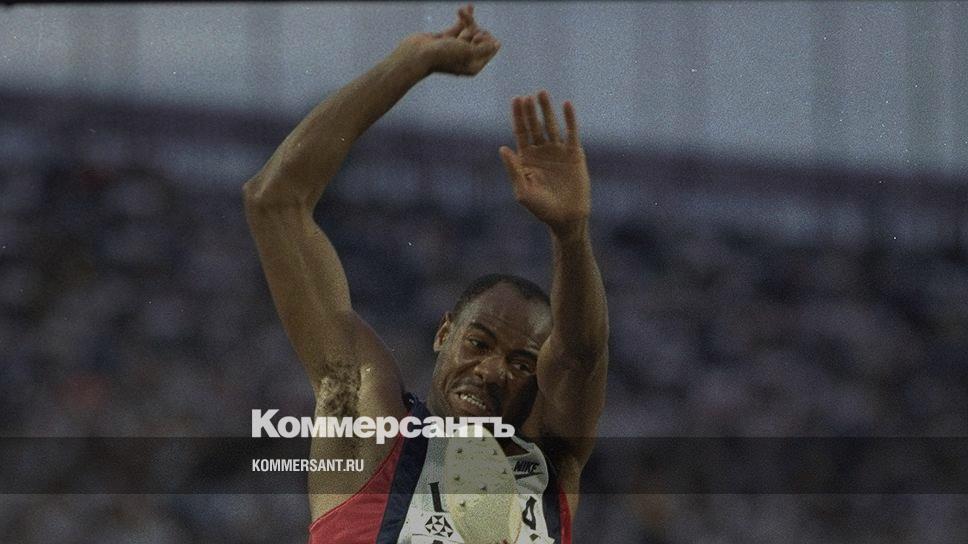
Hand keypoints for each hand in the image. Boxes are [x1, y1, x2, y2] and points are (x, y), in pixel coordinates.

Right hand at [397, 4, 499, 75]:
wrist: (418, 54)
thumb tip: (497, 45)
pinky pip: (459, 26)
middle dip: (476, 30)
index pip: (489, 51)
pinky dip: (464, 17)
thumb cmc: (443, 56)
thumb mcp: (468, 52)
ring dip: (468, 20)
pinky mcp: (446, 38)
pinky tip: (469, 6)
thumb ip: (483, 48)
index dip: (487, 41)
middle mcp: (465, 58)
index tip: (478, 37)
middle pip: (480, 39)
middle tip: (468, 32)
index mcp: (472, 66)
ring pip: (469, 30)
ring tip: (461, 11)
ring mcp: (455, 48)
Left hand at [499, 91, 590, 234]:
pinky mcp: (574, 153)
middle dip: (531, 110)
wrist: (566, 218)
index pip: (521, 131)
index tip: (516, 100)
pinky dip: (569, 118)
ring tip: (542, 93)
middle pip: (534, 125)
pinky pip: (571, 132)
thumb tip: (502, 148)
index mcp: (526, 158)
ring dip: (547, 109)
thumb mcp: (523, 191)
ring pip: (551, 125)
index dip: (518, 116)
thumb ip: (513, 169)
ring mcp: (558, 151)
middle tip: (528, 95)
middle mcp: (541, 151)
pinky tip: (566, 105)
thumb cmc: (541, 208)